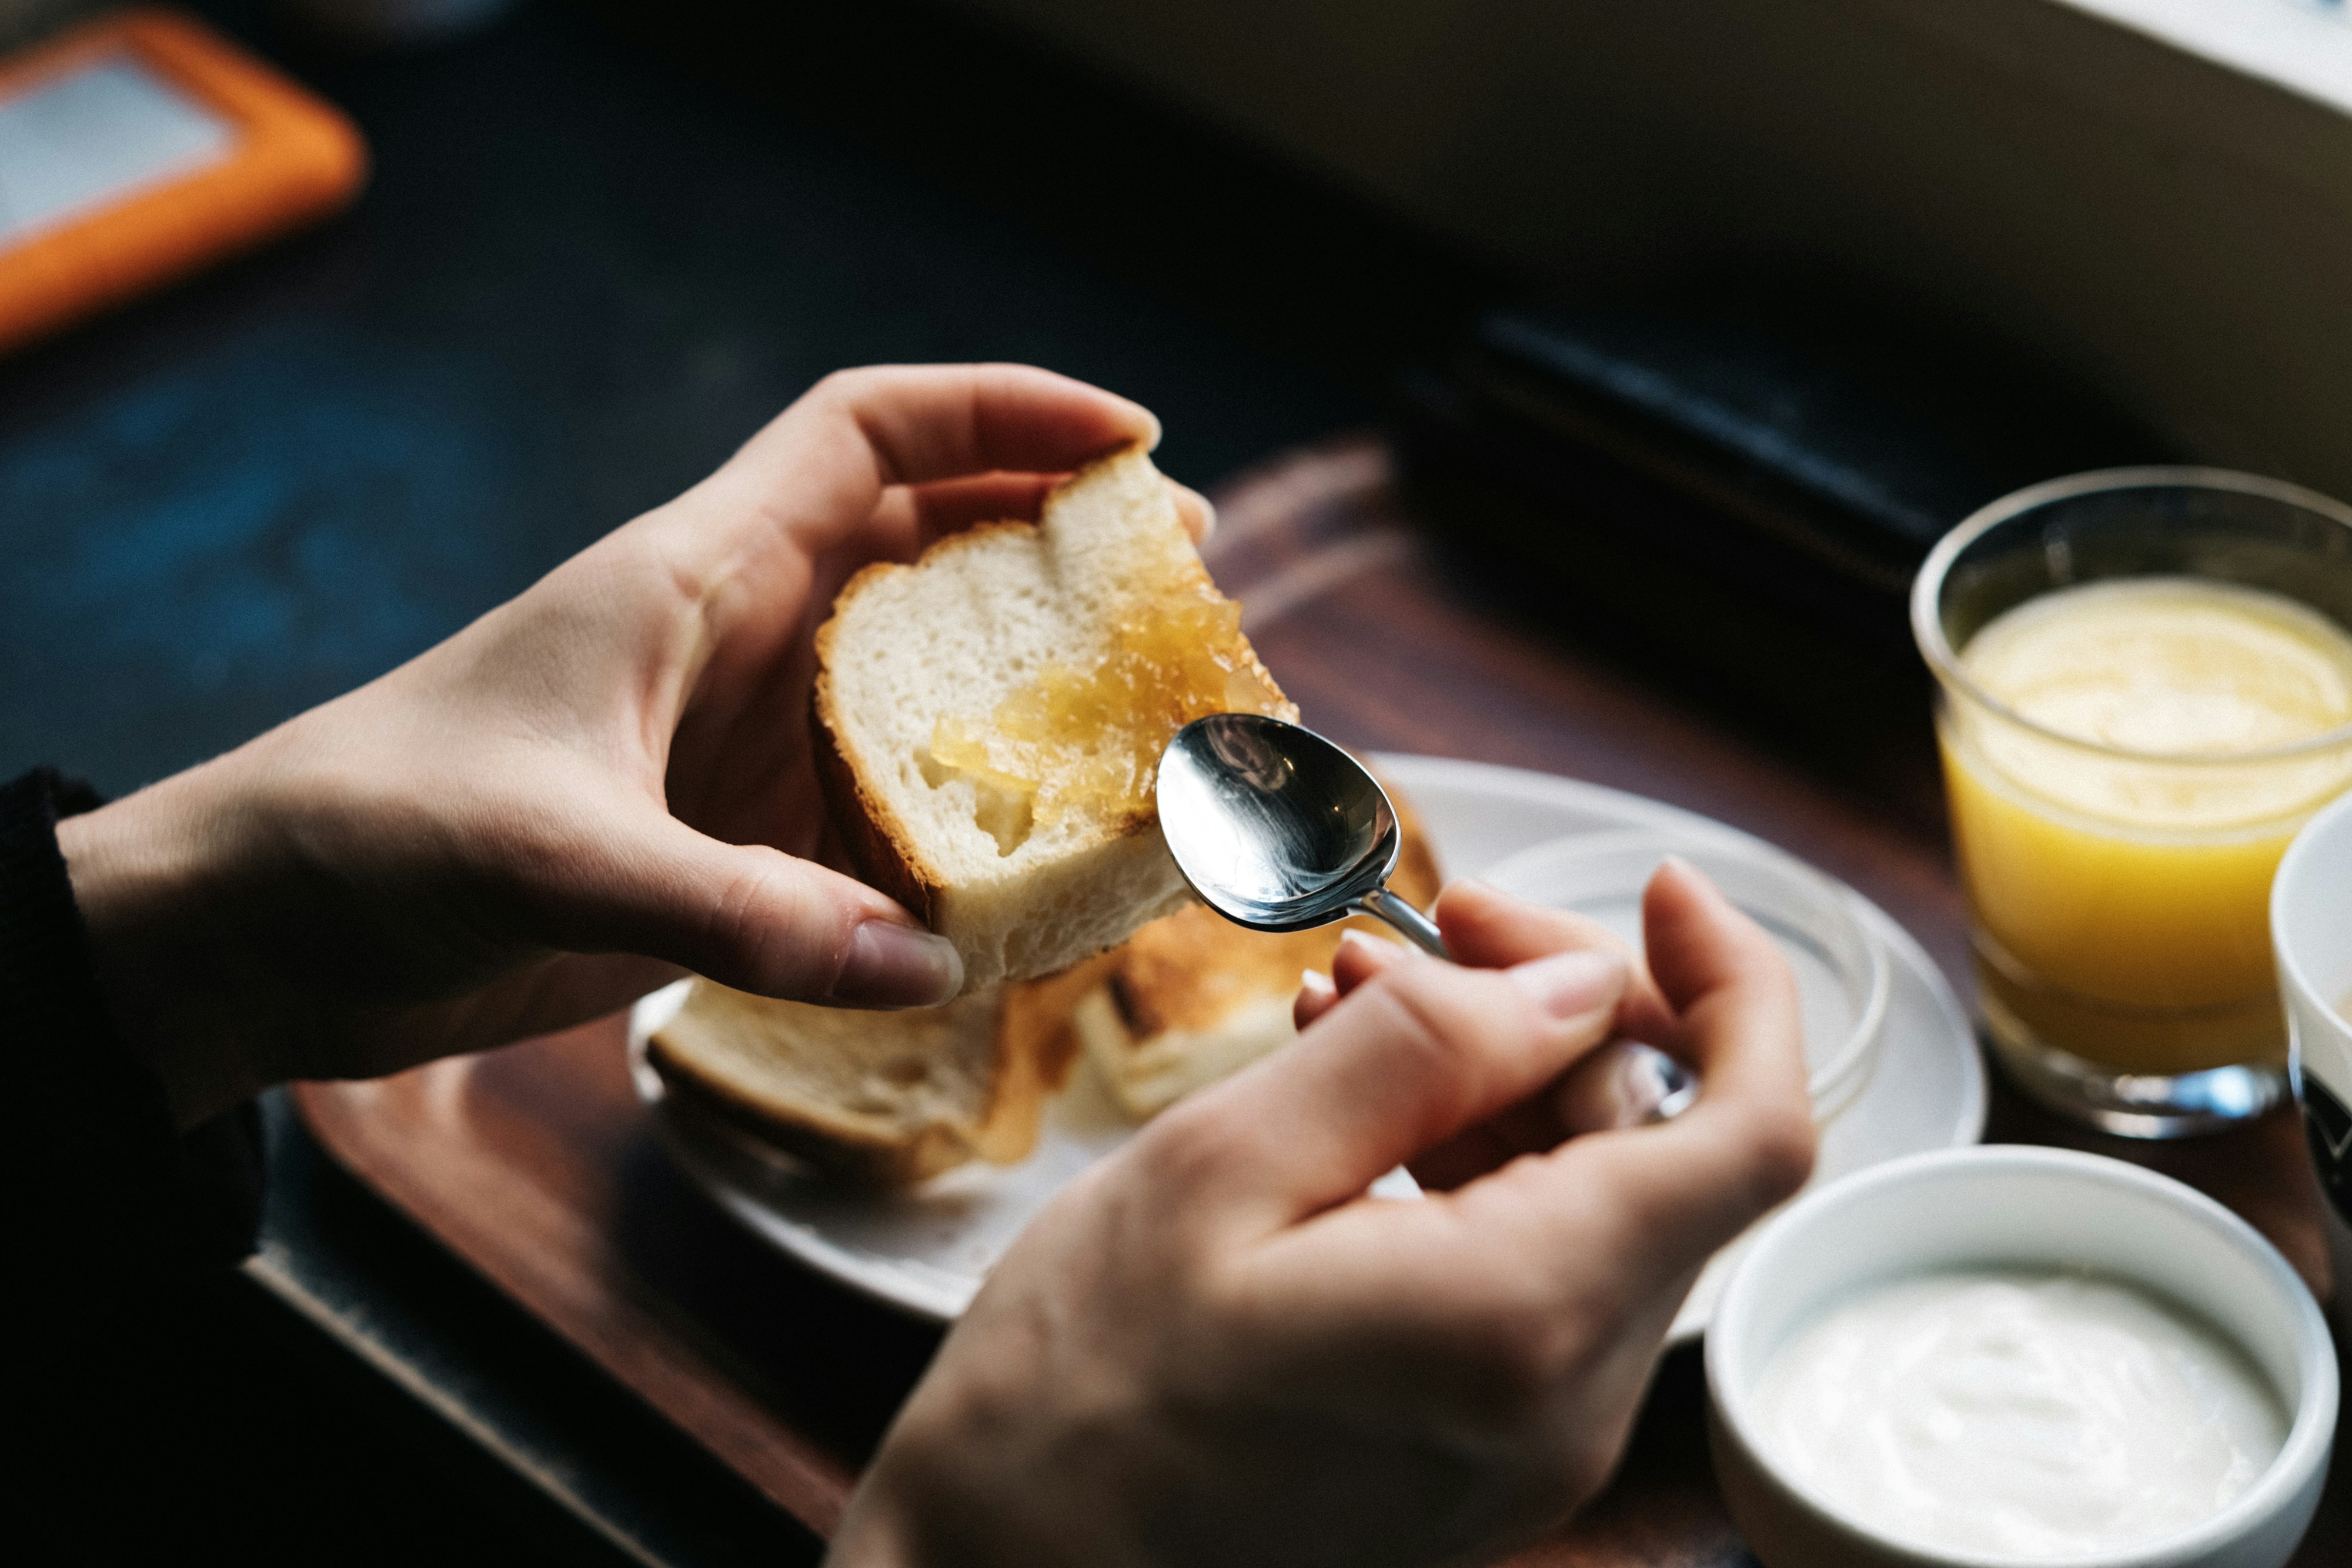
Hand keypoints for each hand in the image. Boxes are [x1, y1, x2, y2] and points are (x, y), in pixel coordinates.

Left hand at [57, 365, 1208, 1128]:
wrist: (269, 926)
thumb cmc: (381, 831)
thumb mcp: (561, 856)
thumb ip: (744, 913)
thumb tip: (929, 962)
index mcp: (699, 572)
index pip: (871, 431)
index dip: (1007, 409)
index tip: (1134, 435)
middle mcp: (740, 640)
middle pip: (930, 545)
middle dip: (1058, 545)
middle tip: (1182, 581)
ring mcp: (743, 743)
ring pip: (922, 684)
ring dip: (1027, 692)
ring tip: (1148, 721)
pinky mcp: (735, 843)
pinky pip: (882, 817)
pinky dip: (965, 831)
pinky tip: (1036, 872)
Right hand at [828, 869, 1814, 1567]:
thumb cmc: (1080, 1383)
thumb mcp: (1226, 1166)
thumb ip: (1422, 1055)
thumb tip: (1576, 984)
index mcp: (1520, 1321)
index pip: (1752, 1136)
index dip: (1736, 987)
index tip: (1663, 890)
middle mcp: (1569, 1406)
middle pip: (1666, 1154)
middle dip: (1566, 1015)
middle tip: (1427, 932)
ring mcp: (1535, 1446)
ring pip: (1599, 1208)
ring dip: (1503, 1085)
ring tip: (1348, 1006)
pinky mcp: (1488, 1457)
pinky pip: (1535, 1276)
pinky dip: (1472, 1170)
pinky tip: (1355, 1111)